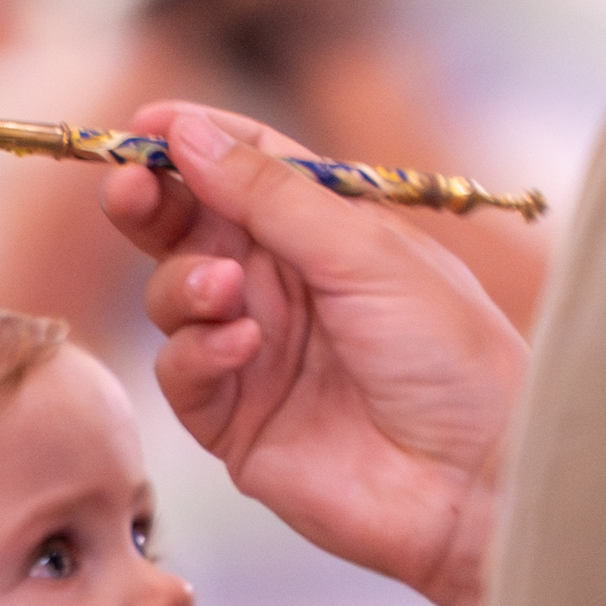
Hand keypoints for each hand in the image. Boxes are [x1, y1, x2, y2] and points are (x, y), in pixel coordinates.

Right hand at [104, 102, 528, 605]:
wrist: (473, 481)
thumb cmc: (450, 357)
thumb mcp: (365, 251)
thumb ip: (272, 194)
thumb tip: (190, 132)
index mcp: (326, 231)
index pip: (244, 167)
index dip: (192, 141)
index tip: (144, 125)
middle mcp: (284, 286)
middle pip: (188, 226)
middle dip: (152, 204)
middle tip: (133, 191)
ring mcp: (255, 352)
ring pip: (172, 296)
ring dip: (184, 283)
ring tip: (226, 290)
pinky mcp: (235, 421)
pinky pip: (180, 372)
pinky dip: (197, 352)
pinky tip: (242, 348)